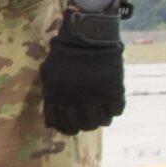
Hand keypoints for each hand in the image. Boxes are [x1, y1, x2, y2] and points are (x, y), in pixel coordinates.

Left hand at [41, 9, 125, 134]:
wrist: (87, 36)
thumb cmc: (64, 54)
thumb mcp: (49, 74)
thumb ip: (50, 96)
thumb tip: (51, 122)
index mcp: (57, 96)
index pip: (62, 124)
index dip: (67, 129)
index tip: (72, 129)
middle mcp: (76, 100)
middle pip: (82, 125)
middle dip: (84, 126)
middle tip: (87, 121)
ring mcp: (96, 95)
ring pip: (99, 122)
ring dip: (99, 121)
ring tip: (100, 116)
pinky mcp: (114, 90)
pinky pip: (116, 111)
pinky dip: (113, 111)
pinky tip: (110, 106)